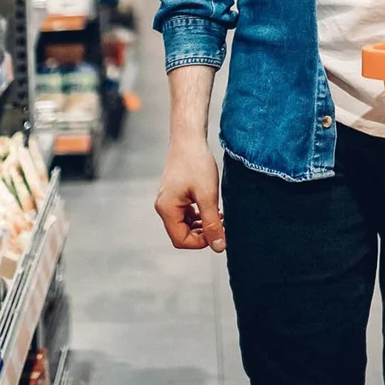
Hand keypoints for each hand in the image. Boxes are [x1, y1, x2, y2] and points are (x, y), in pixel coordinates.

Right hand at [155, 138, 225, 252]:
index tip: (219, 234)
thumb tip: (219, 247)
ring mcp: (167, 199)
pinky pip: (184, 212)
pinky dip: (198, 214)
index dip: (201, 242)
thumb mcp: (208, 196)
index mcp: (167, 209)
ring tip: (219, 217)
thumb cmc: (196, 163)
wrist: (189, 138)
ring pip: (184, 223)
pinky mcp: (174, 193)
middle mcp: (163, 206)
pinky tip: (212, 209)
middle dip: (202, 233)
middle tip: (221, 226)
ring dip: (201, 224)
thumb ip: (212, 223)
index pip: (181, 240)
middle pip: (181, 233)